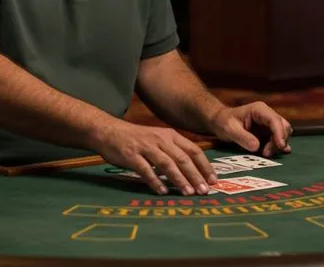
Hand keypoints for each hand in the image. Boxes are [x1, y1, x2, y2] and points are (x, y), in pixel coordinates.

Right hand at [94, 120, 217, 195]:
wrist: (109, 131)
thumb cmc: (137, 138)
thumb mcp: (159, 139)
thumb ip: (174, 151)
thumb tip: (193, 171)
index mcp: (171, 135)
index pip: (193, 150)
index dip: (205, 166)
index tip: (213, 180)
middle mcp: (161, 139)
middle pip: (183, 158)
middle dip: (195, 175)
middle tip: (204, 191)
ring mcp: (146, 147)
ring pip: (167, 164)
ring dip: (179, 179)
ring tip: (188, 192)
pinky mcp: (131, 155)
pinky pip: (146, 170)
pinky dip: (155, 181)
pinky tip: (162, 191)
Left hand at [209, 101, 291, 157]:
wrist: (220, 122)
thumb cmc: (224, 122)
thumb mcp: (230, 129)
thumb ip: (242, 137)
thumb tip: (257, 146)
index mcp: (259, 110)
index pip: (275, 120)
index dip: (280, 133)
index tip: (280, 146)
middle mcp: (267, 115)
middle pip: (283, 126)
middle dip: (279, 141)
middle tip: (266, 153)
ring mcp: (268, 123)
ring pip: (283, 133)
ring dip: (277, 145)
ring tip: (265, 154)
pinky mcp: (268, 132)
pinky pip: (278, 139)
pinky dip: (278, 146)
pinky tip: (274, 153)